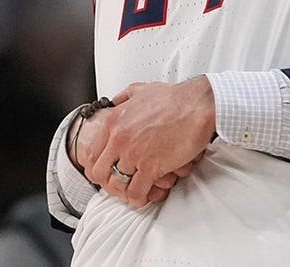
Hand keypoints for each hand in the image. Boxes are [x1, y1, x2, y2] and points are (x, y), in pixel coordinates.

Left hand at [87, 77, 216, 207]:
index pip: (92, 153)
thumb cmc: (175, 98)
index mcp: (113, 121)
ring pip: (116, 185)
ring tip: (132, 192)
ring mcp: (133, 154)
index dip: (98, 166)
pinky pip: (136, 191)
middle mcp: (118, 138)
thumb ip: (123, 98)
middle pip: (99, 172)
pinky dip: (139, 198)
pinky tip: (144, 196)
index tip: (105, 171)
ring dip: (124, 192)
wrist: (197, 105)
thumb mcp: (140, 90)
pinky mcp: (150, 166)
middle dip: (108, 181)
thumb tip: (116, 102)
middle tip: (118, 184)